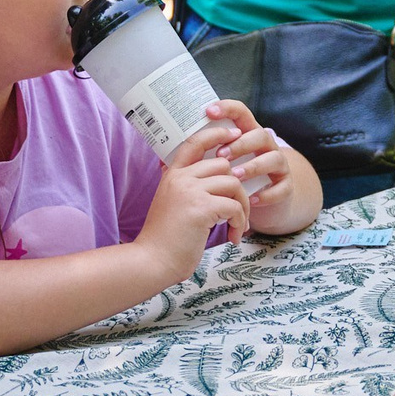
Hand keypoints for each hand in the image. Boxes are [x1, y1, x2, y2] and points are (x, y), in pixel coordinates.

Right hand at [137, 144, 250, 282]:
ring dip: (243, 207)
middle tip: (239, 211)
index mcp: (173, 175)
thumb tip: (218, 179)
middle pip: (224, 165)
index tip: (234, 133)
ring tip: (238, 226)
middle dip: (238, 187)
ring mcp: (191, 191)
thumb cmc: (164, 239)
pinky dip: (239, 223)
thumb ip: (187, 188)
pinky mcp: (202, 208)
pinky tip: (233, 238)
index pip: (195, 142)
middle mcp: (181, 178)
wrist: (152, 262)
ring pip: (233, 184)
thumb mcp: (171, 203)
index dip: (217, 134)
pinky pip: (234, 206)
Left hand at [200, 100, 296, 216]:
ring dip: (253, 166)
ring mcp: (279, 166)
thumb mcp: (223, 165)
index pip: (241, 113)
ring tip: (235, 176)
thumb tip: (166, 155)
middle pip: (259, 134)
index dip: (227, 109)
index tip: (209, 111)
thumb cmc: (238, 180)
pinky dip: (267, 194)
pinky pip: (281, 187)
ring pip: (273, 158)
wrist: (267, 203)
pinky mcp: (286, 186)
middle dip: (240, 143)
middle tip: (220, 154)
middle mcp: (266, 147)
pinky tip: (252, 199)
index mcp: (248, 135)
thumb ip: (201, 157)